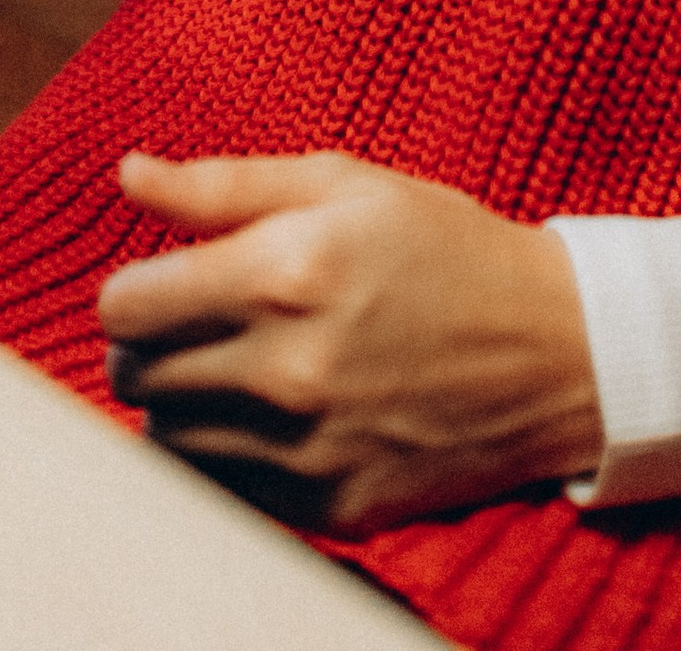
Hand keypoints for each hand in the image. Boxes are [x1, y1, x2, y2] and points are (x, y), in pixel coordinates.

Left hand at [99, 149, 603, 535]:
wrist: (554, 349)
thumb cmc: (443, 248)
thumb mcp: (344, 183)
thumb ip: (222, 185)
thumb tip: (127, 175)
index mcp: (285, 272)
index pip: (126, 306)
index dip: (126, 291)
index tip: (154, 284)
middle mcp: (287, 368)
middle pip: (134, 376)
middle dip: (144, 345)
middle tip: (190, 325)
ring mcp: (309, 447)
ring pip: (167, 441)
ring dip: (179, 403)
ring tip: (227, 368)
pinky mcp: (331, 506)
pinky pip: (223, 490)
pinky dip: (225, 454)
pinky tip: (265, 416)